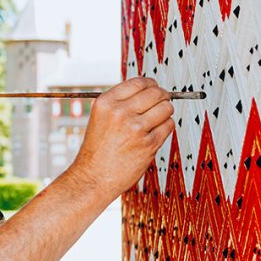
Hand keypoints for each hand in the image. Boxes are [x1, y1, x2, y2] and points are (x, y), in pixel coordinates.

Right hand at [66, 77, 174, 199]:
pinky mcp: (148, 144)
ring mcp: (135, 128)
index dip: (151, 85)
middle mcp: (120, 112)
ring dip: (165, 113)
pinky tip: (154, 134)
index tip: (154, 89)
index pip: (139, 82)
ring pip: (166, 108)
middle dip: (162, 97)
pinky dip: (165, 128)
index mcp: (106, 103)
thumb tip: (148, 91)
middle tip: (161, 103)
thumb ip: (121, 103)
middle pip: (156, 92)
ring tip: (156, 121)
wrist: (92, 178)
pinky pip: (168, 126)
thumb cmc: (97, 151)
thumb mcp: (100, 118)